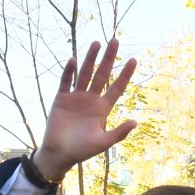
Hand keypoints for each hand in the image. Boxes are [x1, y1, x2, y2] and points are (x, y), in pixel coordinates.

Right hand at [33, 39, 136, 182]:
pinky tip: (73, 60)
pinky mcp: (61, 99)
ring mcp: (76, 97)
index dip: (125, 74)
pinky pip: (66, 82)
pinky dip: (69, 72)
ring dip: (90, 59)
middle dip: (108, 58)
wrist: (59, 154)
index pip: (117, 87)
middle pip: (102, 75)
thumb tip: (136, 122)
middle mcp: (91, 99)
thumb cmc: (82, 151)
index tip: (133, 59)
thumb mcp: (102, 143)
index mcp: (102, 108)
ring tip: (97, 43)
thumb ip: (118, 133)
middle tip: (115, 41)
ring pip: (85, 74)